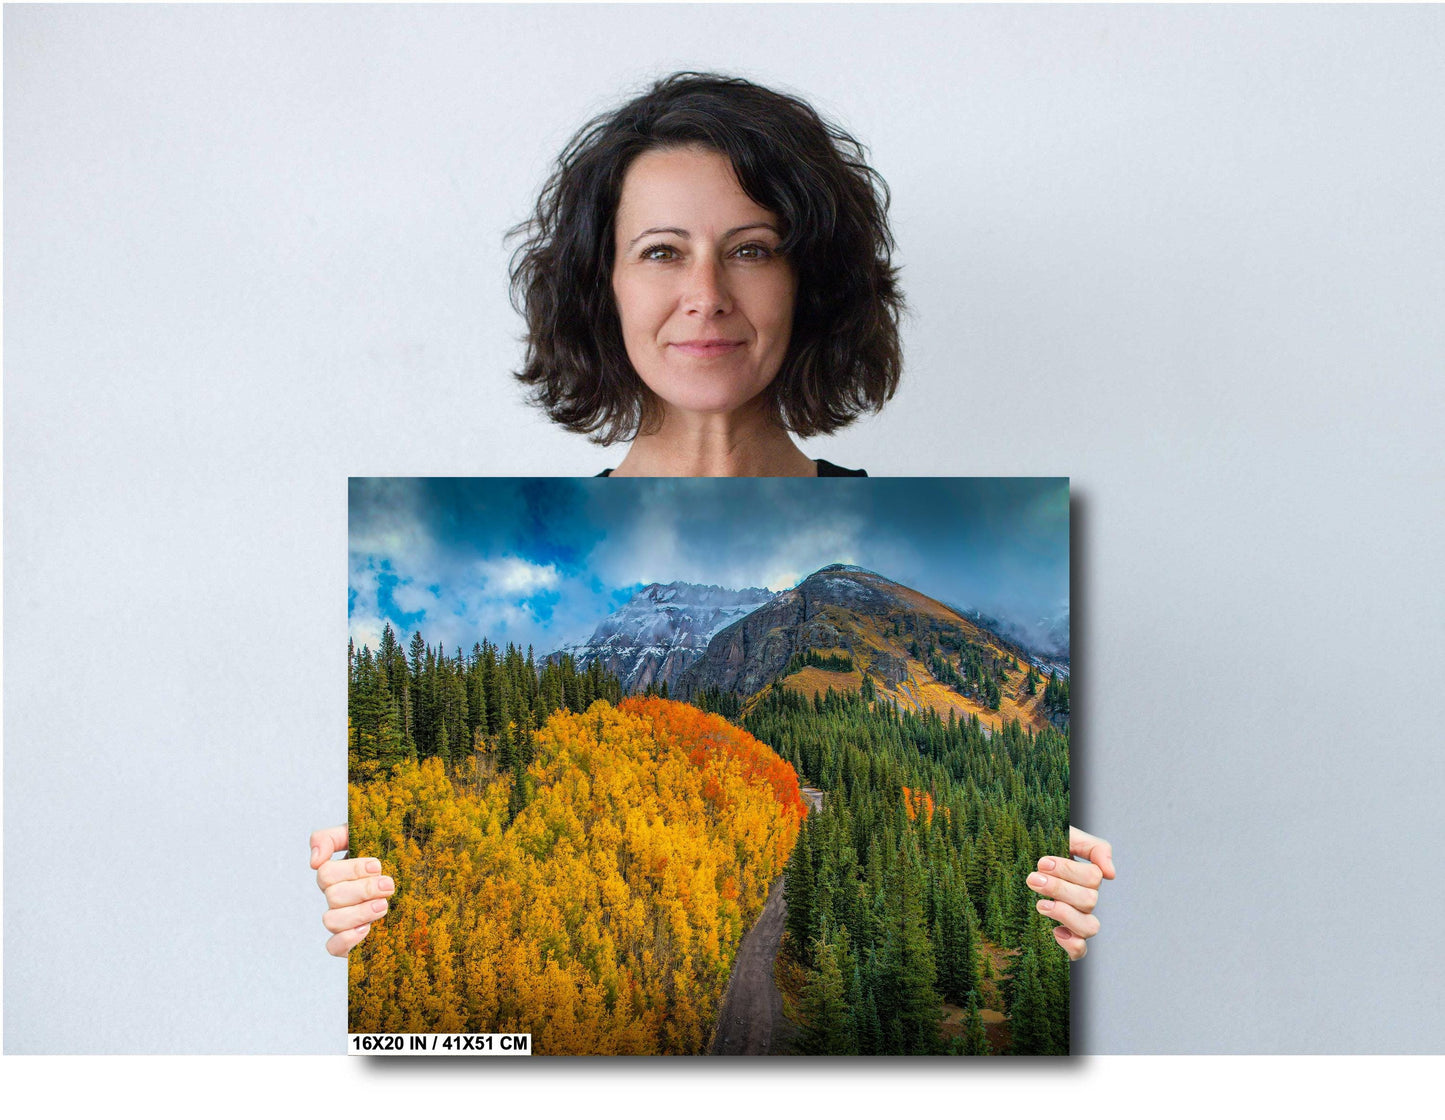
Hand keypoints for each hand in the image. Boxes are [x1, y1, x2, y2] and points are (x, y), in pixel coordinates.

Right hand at [310, 825, 394, 956]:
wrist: (419, 884)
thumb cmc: (391, 857)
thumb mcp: (365, 836)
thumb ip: (332, 838)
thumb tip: (314, 860)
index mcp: (338, 875)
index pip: (326, 872)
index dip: (351, 869)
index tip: (377, 866)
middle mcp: (337, 898)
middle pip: (333, 896)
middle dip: (363, 890)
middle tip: (389, 886)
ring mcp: (343, 921)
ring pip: (331, 920)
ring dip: (359, 912)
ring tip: (384, 906)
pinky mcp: (350, 943)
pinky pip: (333, 947)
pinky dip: (347, 939)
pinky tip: (367, 930)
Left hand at [1026, 826, 1114, 960]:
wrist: (1008, 862)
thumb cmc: (1037, 848)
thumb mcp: (1064, 837)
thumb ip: (1094, 848)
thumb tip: (1111, 874)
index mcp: (1085, 877)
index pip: (1093, 877)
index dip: (1068, 871)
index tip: (1041, 863)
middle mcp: (1084, 900)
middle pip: (1089, 900)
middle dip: (1059, 888)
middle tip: (1032, 879)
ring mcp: (1075, 921)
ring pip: (1089, 927)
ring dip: (1065, 914)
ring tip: (1040, 904)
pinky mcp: (1063, 939)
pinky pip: (1079, 951)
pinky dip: (1071, 944)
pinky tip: (1054, 931)